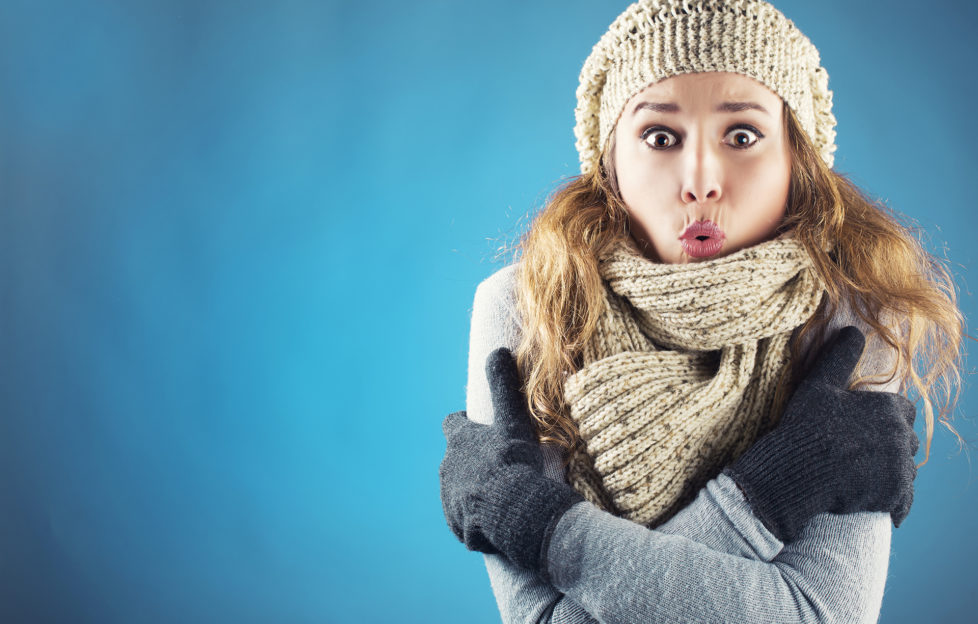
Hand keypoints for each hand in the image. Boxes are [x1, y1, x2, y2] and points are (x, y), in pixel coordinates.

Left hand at [439, 347, 583, 573]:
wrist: (513, 509)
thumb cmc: (514, 461)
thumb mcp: (512, 419)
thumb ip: (503, 385)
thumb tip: (498, 350)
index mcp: (458, 440)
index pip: (452, 424)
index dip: (464, 424)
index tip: (477, 426)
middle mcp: (447, 467)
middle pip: (456, 459)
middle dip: (472, 461)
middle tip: (499, 464)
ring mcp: (449, 497)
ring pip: (460, 489)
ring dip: (475, 490)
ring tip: (502, 494)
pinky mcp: (456, 523)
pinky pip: (465, 518)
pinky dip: (478, 517)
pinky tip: (499, 518)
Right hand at [723, 326, 918, 540]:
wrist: (795, 472)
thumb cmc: (805, 426)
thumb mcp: (818, 386)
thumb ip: (840, 357)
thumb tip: (853, 330)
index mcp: (889, 407)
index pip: (902, 409)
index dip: (882, 416)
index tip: (861, 425)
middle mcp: (902, 436)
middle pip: (904, 439)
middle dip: (888, 444)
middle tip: (858, 451)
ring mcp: (900, 467)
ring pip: (903, 469)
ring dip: (888, 471)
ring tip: (861, 474)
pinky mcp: (895, 494)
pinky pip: (903, 499)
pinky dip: (892, 499)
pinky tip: (872, 497)